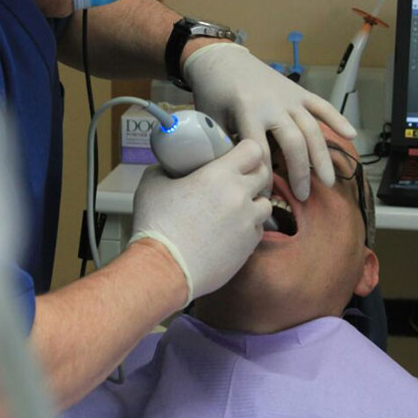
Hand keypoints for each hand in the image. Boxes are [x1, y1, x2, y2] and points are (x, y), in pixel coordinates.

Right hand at [129, 139, 270, 303]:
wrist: (164, 268)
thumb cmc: (157, 228)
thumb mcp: (151, 186)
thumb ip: (164, 169)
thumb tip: (167, 167)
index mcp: (220, 175)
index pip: (253, 149)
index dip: (247, 150)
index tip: (239, 154)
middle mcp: (240, 195)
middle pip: (264, 174)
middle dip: (253, 174)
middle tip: (238, 179)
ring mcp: (248, 222)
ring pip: (266, 203)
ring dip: (254, 202)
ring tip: (236, 207)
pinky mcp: (249, 245)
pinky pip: (259, 229)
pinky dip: (249, 226)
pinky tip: (231, 229)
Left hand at [184, 42, 355, 200]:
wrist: (223, 59)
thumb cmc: (214, 92)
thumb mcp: (212, 120)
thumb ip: (225, 146)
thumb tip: (236, 177)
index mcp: (248, 111)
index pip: (261, 152)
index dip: (264, 177)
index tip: (266, 197)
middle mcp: (273, 105)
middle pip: (294, 143)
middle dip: (300, 172)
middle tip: (303, 196)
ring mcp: (289, 97)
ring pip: (312, 129)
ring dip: (322, 157)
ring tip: (328, 182)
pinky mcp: (298, 91)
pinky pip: (322, 106)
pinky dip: (338, 119)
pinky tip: (352, 135)